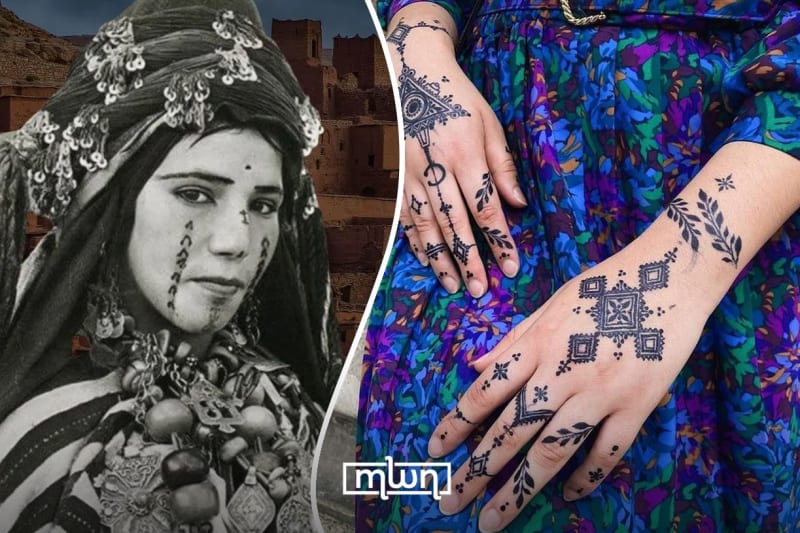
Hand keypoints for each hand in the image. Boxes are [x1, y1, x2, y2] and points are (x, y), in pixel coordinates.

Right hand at [387, 6, 526, 297]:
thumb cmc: (460, 100)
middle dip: (469, 260)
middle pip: (455, 224)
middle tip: (480, 289)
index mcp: (465, 154)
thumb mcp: (490, 125)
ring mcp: (412, 175)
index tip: (511, 266)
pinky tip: (427, 261)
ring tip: (453, 285)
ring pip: (427, 226)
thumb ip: (504, 167)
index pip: (485, 208)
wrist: (415, 76)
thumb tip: (518, 205)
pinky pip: (406, 217)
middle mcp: (436, 169)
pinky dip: (417, 242)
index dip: (499, 241)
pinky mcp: (398, 178)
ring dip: (441, 259)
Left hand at [428, 240, 709, 530]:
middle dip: (476, 471)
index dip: (457, 424)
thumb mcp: (549, 304)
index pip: (485, 392)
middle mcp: (561, 372)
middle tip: (450, 501)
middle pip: (510, 431)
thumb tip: (475, 366)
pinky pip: (606, 452)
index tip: (435, 451)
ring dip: (519, 489)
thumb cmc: (604, 287)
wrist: (669, 278)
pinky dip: (585, 477)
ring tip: (493, 519)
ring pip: (552, 451)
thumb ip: (513, 340)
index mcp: (536, 344)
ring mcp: (600, 392)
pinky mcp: (637, 406)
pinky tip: (566, 495)